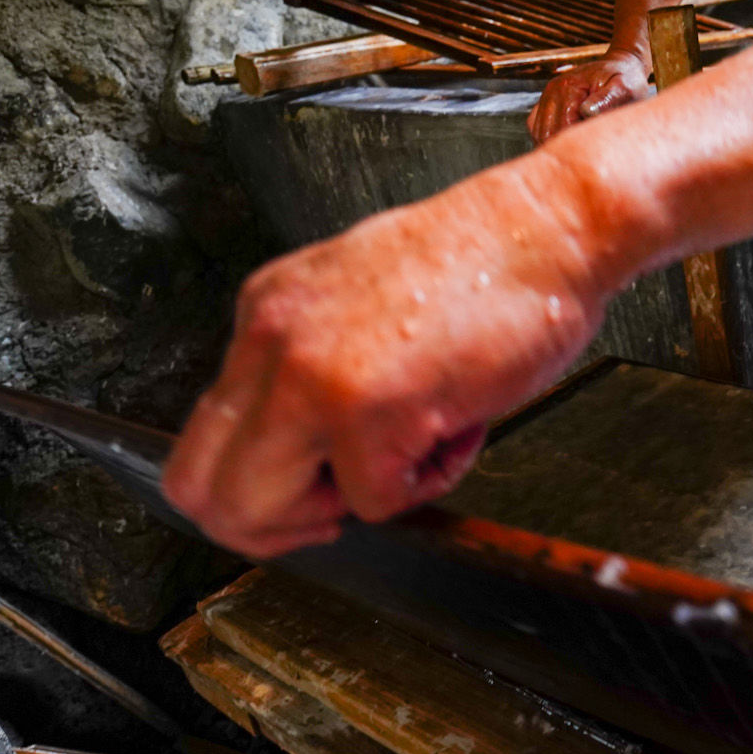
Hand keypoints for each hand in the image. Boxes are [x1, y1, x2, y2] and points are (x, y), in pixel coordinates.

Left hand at [162, 158, 611, 557]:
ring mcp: (311, 375)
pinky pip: (371, 502)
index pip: (204, 439)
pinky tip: (460, 426)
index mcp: (268, 312)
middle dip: (274, 525)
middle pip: (202, 489)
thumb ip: (319, 369)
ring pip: (260, 508)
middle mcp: (272, 340)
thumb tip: (310, 452)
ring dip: (347, 506)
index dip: (256, 490)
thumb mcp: (365, 304)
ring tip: (416, 449)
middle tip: (341, 507)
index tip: (312, 493)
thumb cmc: (487, 267)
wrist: (550, 229)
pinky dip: (426, 483)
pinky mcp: (366, 410)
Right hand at [528, 50, 649, 144]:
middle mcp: (552, 92)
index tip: (594, 150)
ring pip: (538, 134)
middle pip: (545, 134)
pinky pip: (538, 128)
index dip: (576, 145)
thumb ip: (606, 99)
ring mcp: (547, 97)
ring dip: (556, 144)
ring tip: (580, 146)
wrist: (622, 65)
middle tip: (588, 153)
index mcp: (568, 88)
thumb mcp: (623, 88)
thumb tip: (586, 112)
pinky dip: (550, 138)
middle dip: (565, 148)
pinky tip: (570, 140)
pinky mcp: (548, 103)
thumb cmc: (626, 79)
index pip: (560, 129)